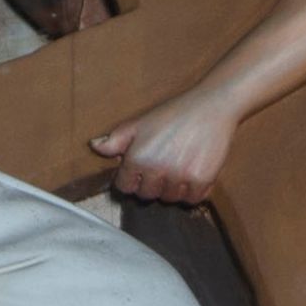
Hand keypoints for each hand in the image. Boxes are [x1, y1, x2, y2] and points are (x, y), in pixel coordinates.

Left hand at [92, 91, 238, 206]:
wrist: (212, 106)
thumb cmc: (173, 114)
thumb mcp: (139, 123)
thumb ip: (115, 140)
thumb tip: (94, 147)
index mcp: (137, 158)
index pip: (126, 187)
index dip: (133, 178)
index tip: (143, 168)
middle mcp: (157, 170)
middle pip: (148, 195)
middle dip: (153, 183)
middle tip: (165, 163)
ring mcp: (180, 177)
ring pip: (171, 199)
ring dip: (174, 188)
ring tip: (180, 164)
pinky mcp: (202, 181)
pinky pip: (193, 200)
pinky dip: (193, 191)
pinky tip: (194, 171)